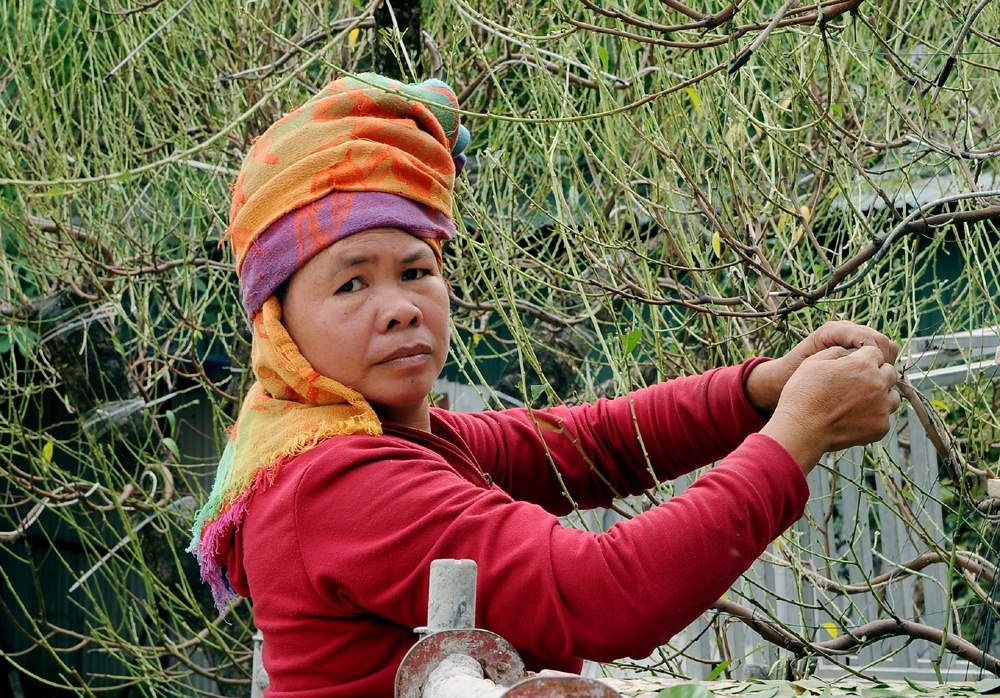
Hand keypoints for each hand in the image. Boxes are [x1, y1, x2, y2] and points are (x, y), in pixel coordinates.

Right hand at [759, 345, 901, 472]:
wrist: (802, 429)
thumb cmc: (804, 394)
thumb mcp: (813, 362)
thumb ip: (836, 351)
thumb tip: (847, 351)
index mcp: (863, 364)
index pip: (875, 352)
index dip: (864, 357)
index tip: (854, 365)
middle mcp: (878, 383)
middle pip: (890, 372)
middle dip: (877, 374)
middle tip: (858, 383)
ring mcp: (882, 407)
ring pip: (893, 396)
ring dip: (882, 395)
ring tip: (861, 401)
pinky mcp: (881, 427)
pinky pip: (885, 417)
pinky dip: (875, 416)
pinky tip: (856, 417)